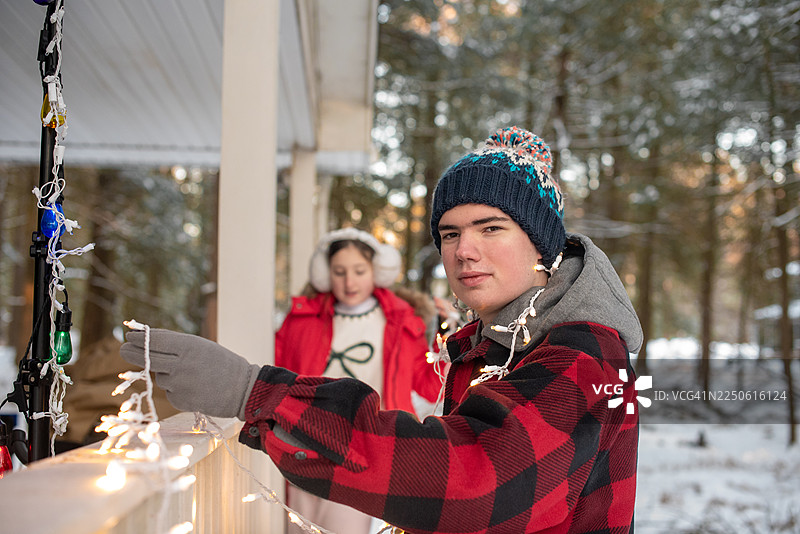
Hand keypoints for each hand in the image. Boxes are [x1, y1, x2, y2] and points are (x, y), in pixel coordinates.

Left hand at [120, 329, 260, 419]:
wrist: (242, 389)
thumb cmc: (222, 363)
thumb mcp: (201, 346)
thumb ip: (176, 343)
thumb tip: (148, 338)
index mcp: (188, 346)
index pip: (155, 340)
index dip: (139, 338)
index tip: (128, 334)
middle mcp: (180, 364)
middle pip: (147, 358)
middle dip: (131, 352)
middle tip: (123, 348)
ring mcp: (178, 384)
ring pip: (160, 377)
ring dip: (167, 374)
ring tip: (190, 375)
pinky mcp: (179, 400)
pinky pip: (169, 391)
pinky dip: (176, 389)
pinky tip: (194, 387)